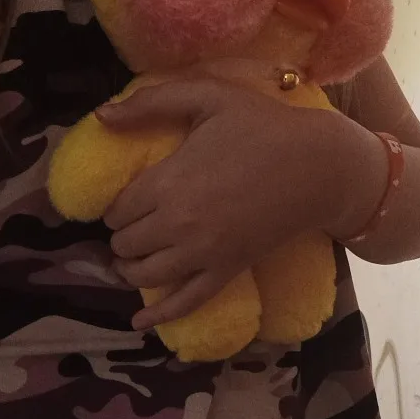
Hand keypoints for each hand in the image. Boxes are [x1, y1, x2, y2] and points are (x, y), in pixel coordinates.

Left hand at [100, 79, 337, 329]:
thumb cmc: (263, 126)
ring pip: (145, 274)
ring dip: (129, 269)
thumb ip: (150, 102)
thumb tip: (100, 117)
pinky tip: (139, 321)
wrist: (319, 166)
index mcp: (168, 182)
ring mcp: (202, 253)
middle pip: (125, 244)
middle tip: (131, 227)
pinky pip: (186, 302)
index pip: (117, 210)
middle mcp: (178, 224)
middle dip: (122, 237)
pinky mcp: (226, 271)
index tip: (124, 203)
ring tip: (128, 262)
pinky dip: (159, 314)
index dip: (115, 209)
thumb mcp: (208, 97)